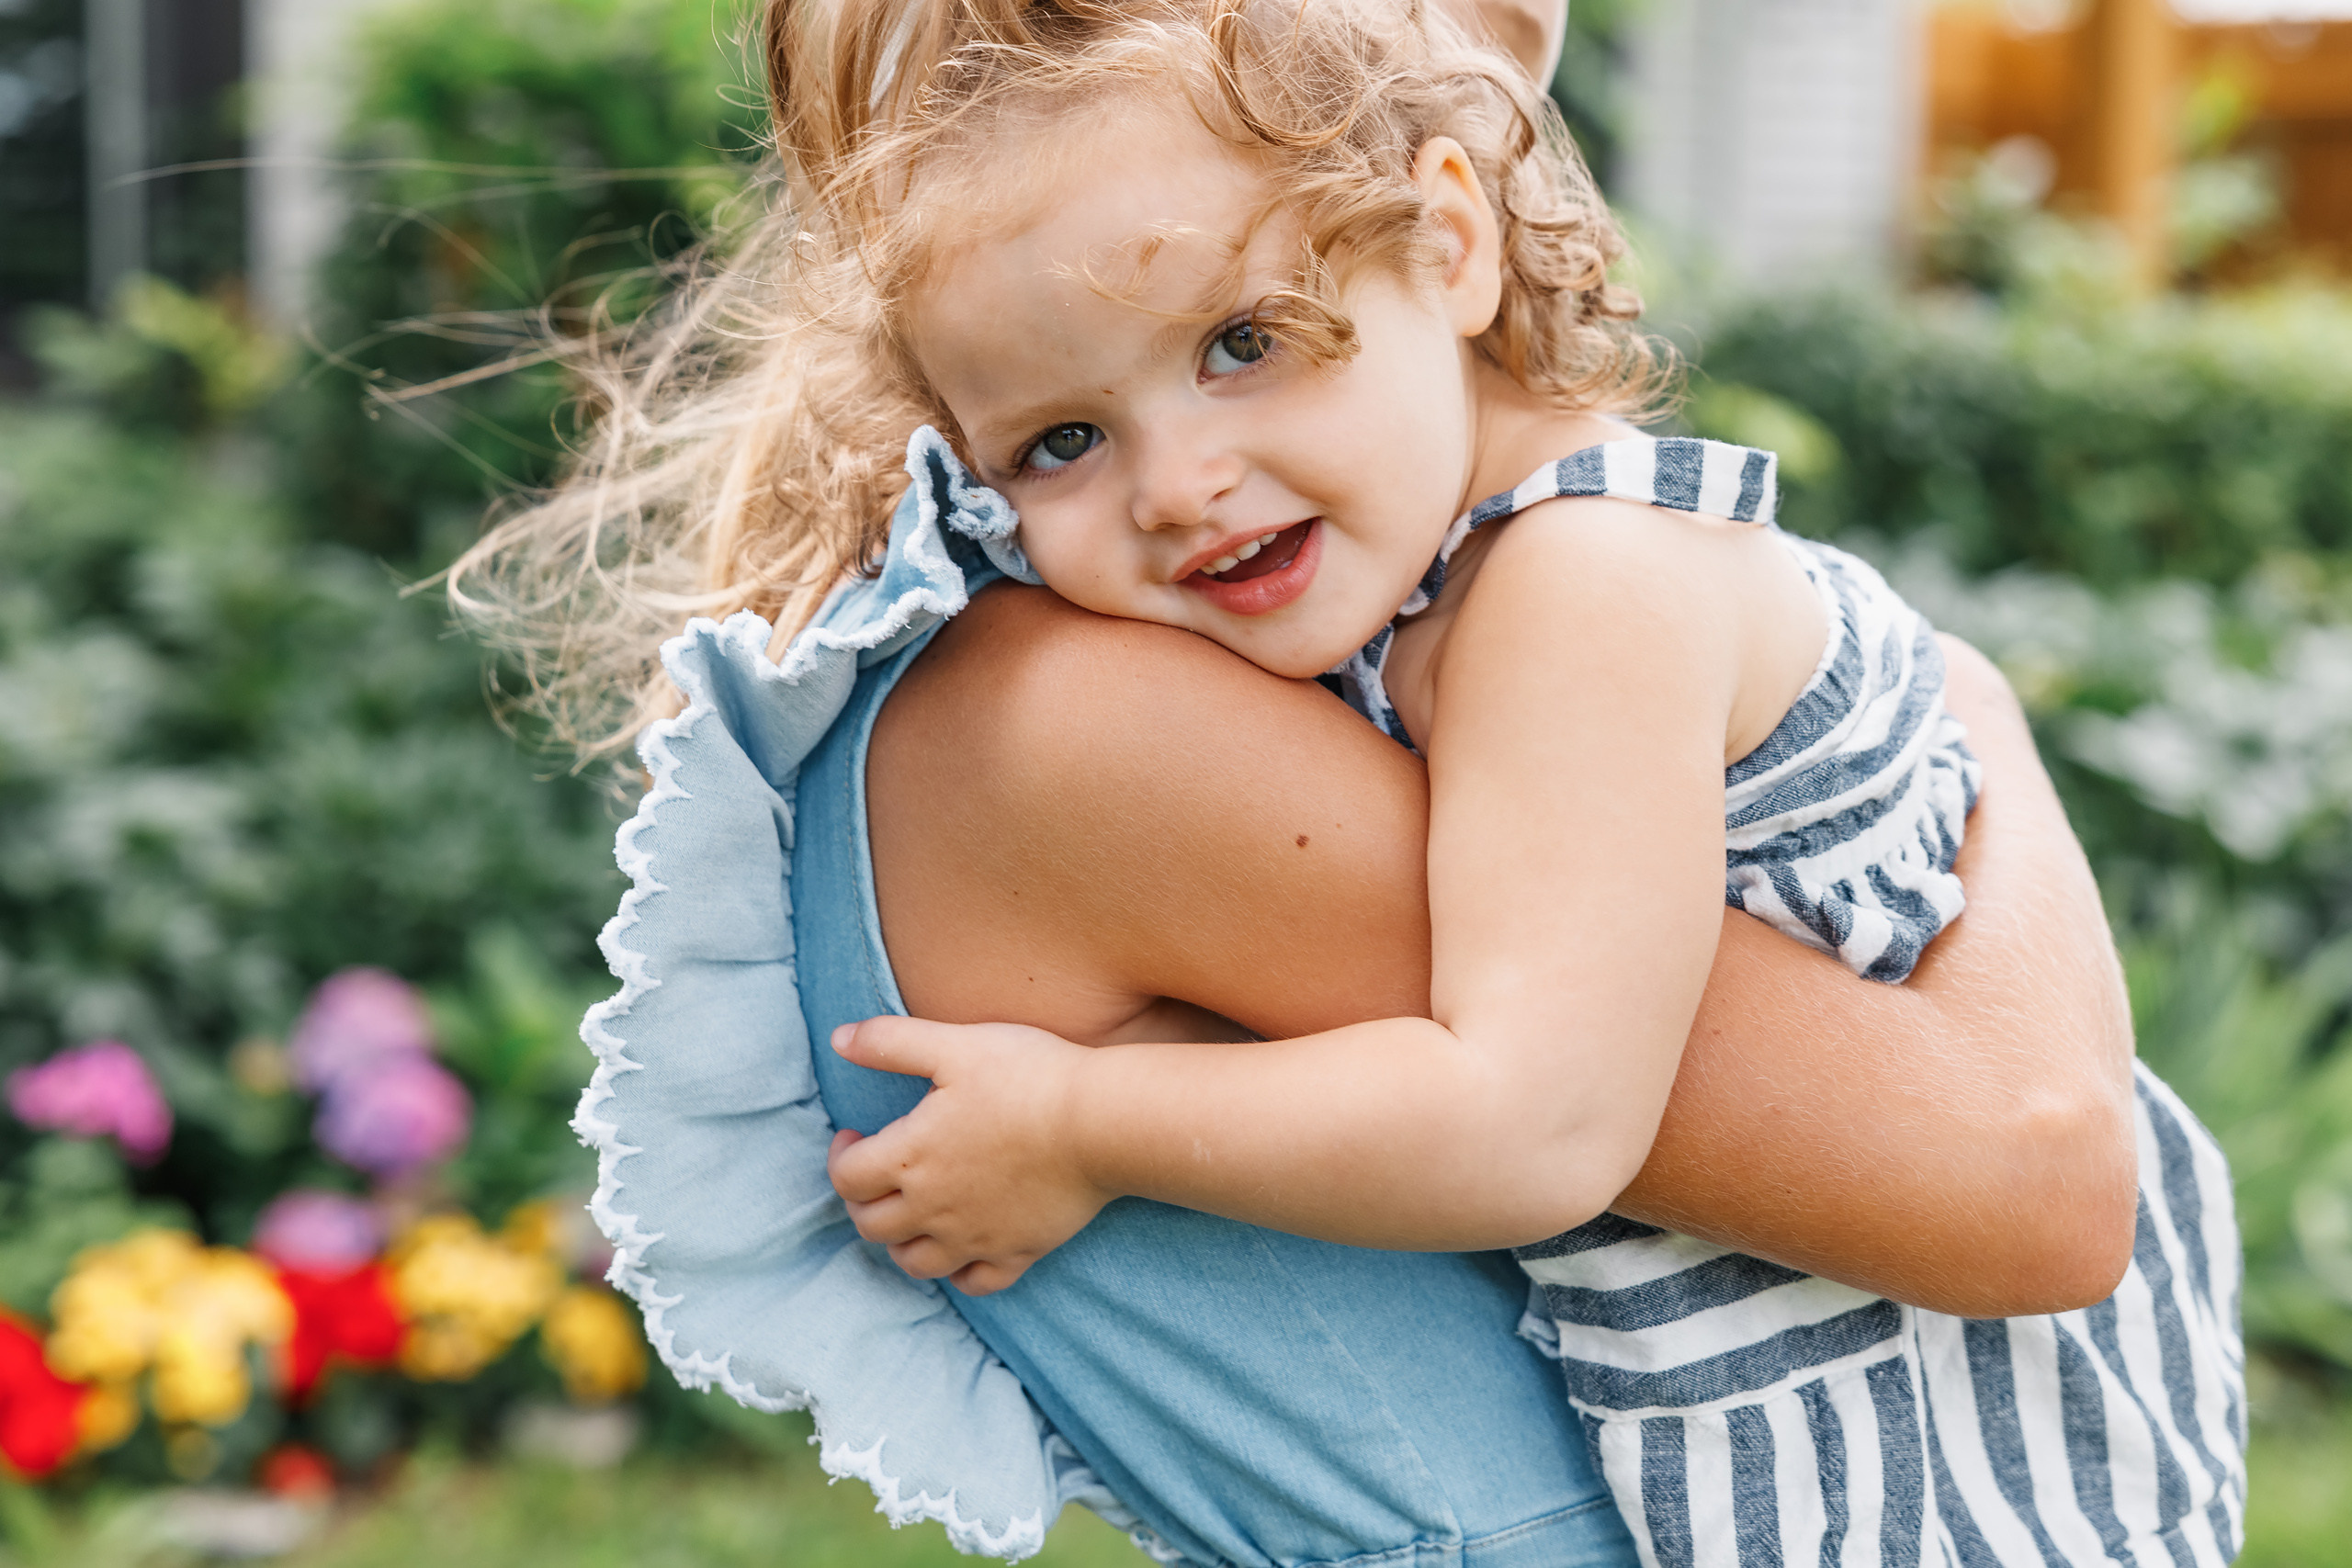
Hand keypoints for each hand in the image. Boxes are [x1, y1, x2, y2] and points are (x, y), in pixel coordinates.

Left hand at [825, 1017, 1110, 1295]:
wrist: (1100, 1122)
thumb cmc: (1029, 1077)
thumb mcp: (955, 1045)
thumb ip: (891, 1042)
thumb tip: (838, 1039)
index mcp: (911, 1157)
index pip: (846, 1177)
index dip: (839, 1156)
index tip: (853, 1135)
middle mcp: (934, 1208)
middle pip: (871, 1227)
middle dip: (862, 1201)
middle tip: (877, 1173)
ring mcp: (976, 1237)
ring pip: (914, 1263)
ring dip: (900, 1242)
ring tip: (911, 1213)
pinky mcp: (1018, 1251)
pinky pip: (975, 1283)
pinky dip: (959, 1272)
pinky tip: (962, 1248)